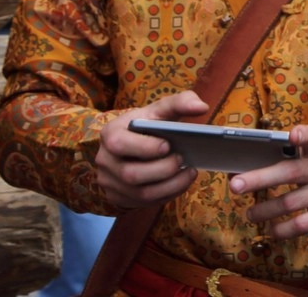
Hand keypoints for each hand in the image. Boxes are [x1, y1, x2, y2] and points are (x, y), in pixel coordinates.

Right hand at [96, 90, 209, 209]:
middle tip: (182, 160)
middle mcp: (105, 160)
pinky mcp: (117, 197)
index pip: (119, 144)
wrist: (132, 143)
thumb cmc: (149, 124)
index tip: (168, 145)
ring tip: (189, 173)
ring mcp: (109, 181)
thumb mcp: (160, 109)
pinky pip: (143, 203)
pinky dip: (166, 195)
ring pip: (140, 194)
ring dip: (170, 186)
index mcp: (111, 133)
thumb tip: (201, 107)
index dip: (145, 147)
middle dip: (163, 169)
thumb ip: (180, 103)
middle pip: (131, 174)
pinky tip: (180, 183)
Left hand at [232, 125, 307, 238]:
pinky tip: (273, 230)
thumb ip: (300, 156)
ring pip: (290, 202)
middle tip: (236, 185)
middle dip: (260, 179)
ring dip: (264, 210)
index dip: (304, 134)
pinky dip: (283, 230)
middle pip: (290, 172)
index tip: (293, 134)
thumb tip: (255, 166)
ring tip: (250, 214)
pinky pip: (303, 225)